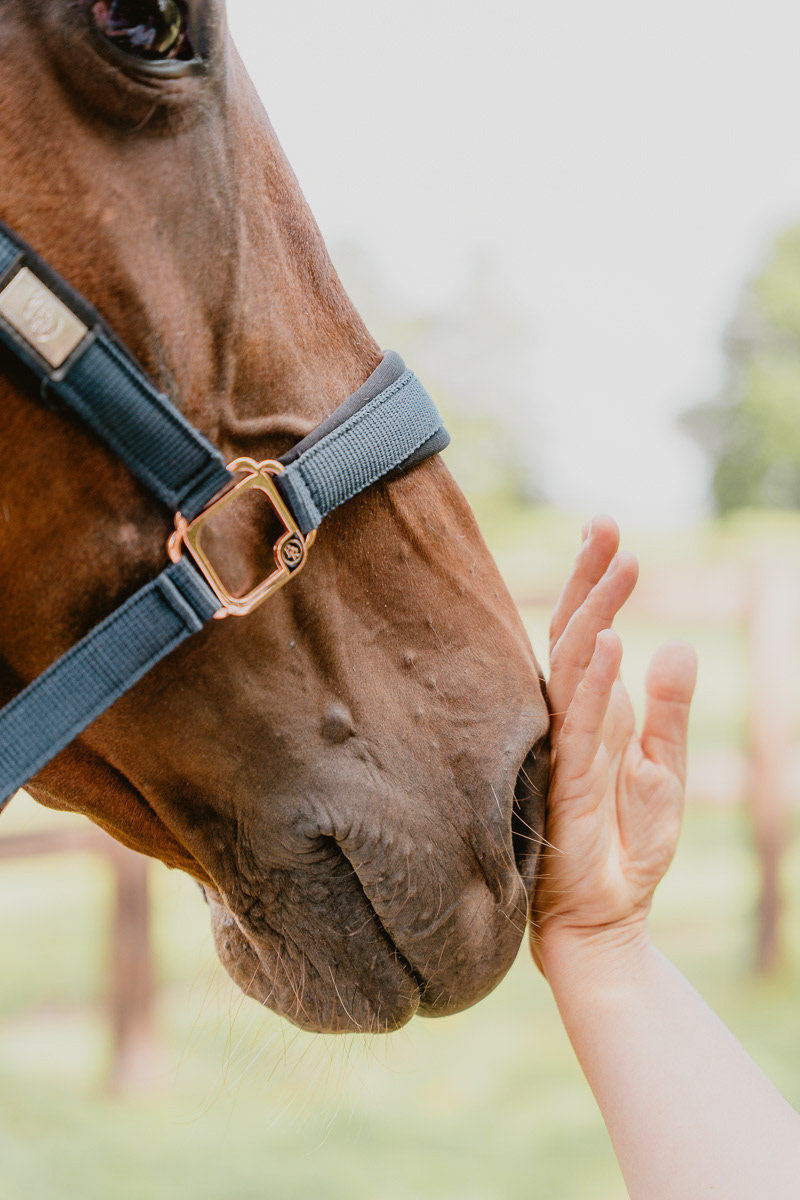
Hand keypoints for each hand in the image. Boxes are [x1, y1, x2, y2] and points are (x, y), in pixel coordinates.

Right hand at [532, 517, 696, 972]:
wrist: (604, 919)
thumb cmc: (628, 847)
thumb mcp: (665, 770)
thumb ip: (669, 709)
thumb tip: (672, 643)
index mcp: (594, 711)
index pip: (587, 633)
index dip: (594, 583)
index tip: (607, 533)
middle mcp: (570, 718)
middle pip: (571, 633)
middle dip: (588, 578)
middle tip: (607, 525)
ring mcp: (563, 746)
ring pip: (570, 666)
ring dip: (594, 614)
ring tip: (618, 564)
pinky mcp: (565, 780)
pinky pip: (576, 722)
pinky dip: (591, 681)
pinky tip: (609, 643)